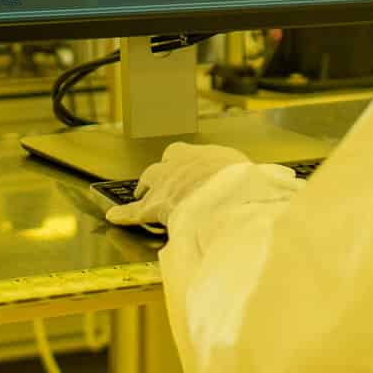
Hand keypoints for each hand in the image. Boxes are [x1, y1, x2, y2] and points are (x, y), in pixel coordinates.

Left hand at [105, 143, 251, 229]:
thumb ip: (244, 179)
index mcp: (202, 155)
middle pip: (164, 164)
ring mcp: (165, 183)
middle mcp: (180, 163)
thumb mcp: (248, 175)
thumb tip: (259, 188)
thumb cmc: (243, 185)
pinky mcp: (154, 205)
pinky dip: (124, 213)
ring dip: (145, 187)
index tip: (184, 167)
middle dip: (161, 172)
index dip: (182, 163)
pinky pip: (134, 210)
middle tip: (160, 179)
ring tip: (140, 193)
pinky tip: (113, 217)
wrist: (228, 195)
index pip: (185, 154)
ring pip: (149, 181)